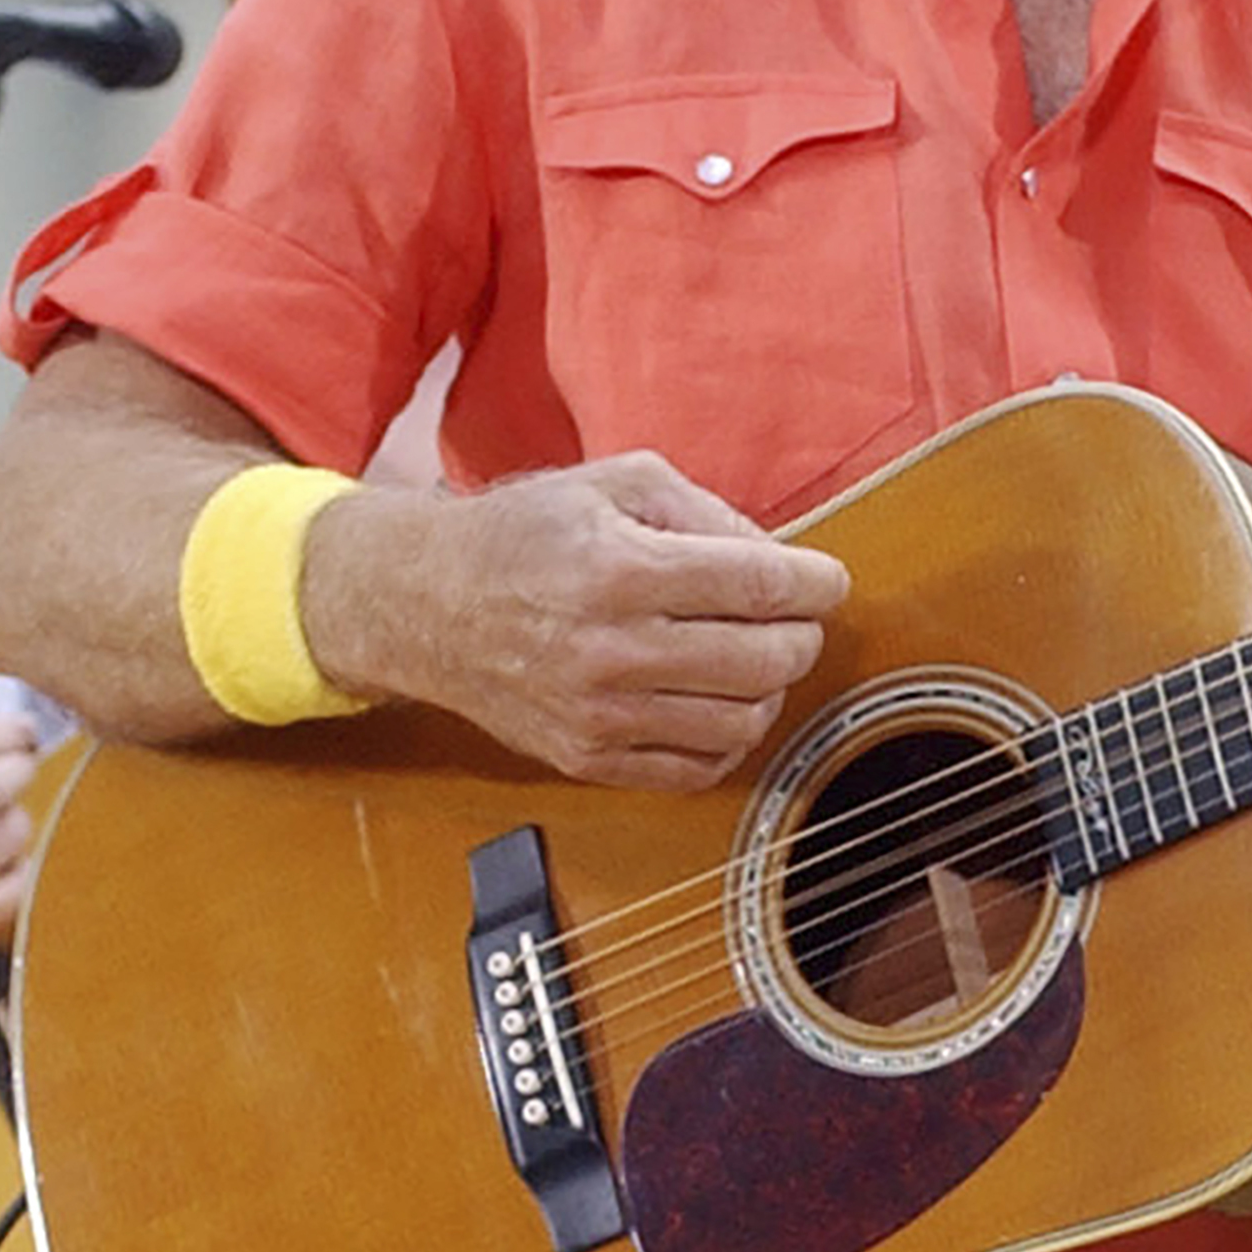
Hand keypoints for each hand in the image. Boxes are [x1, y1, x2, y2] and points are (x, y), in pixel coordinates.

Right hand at [305, 455, 847, 788]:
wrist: (424, 604)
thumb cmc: (522, 535)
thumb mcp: (611, 483)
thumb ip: (704, 511)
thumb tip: (779, 559)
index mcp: (620, 568)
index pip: (760, 586)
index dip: (816, 585)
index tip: (827, 583)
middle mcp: (612, 648)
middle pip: (764, 661)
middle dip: (801, 637)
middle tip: (795, 620)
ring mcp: (600, 714)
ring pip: (741, 722)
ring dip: (769, 690)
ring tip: (754, 658)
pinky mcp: (588, 759)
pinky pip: (697, 769)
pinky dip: (728, 738)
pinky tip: (716, 702)